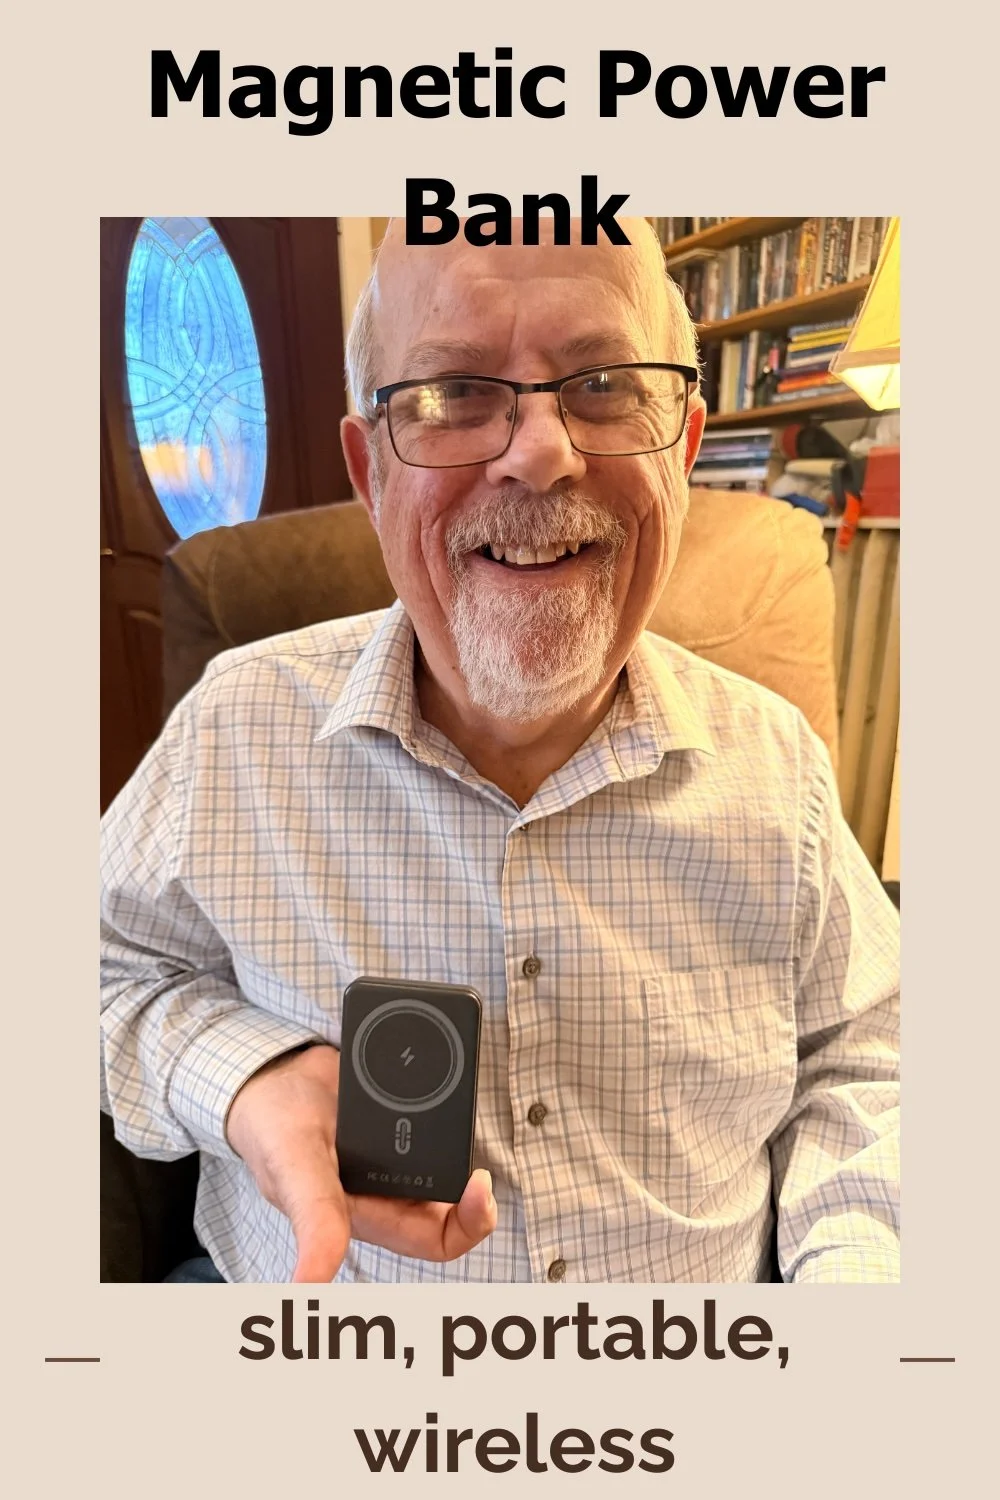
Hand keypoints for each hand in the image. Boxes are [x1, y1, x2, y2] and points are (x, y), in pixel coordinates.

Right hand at [225, 1044, 496, 1281]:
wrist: (268, 1075)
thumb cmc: (271, 1131)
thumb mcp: (293, 1169)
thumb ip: (313, 1220)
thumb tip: (308, 1289)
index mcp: (367, 1213)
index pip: (433, 1240)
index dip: (467, 1225)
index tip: (479, 1189)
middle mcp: (387, 1186)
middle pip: (453, 1205)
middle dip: (476, 1195)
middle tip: (482, 1172)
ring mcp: (395, 1151)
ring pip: (449, 1160)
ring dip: (463, 1146)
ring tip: (464, 1120)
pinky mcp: (398, 1113)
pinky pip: (434, 1117)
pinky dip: (446, 1105)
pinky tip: (449, 1084)